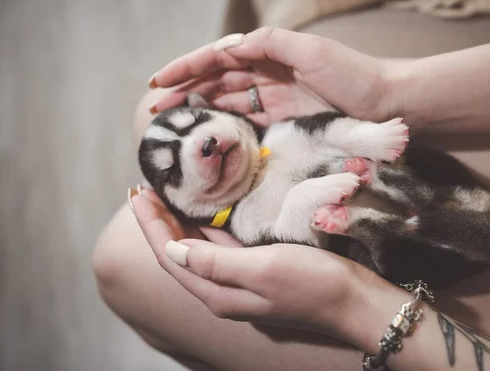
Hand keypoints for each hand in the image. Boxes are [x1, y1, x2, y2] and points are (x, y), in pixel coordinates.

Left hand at [129, 187, 379, 340]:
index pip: (170, 256)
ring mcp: (239, 280)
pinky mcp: (256, 269)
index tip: (136, 192)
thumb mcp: (263, 270)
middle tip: (144, 188)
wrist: (353, 300)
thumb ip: (215, 262)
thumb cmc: (311, 283)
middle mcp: (222, 289)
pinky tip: (201, 212)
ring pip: (195, 249)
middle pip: (177, 253)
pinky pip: (218, 246)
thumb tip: (170, 251)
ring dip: (177, 222)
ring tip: (163, 195)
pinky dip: (203, 227)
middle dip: (157, 221)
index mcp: (218, 292)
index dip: (150, 225)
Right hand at [147, 27, 398, 124]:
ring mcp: (276, 98)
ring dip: (200, 110)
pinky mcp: (285, 121)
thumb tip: (231, 43)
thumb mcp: (312, 52)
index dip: (187, 69)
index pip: (218, 58)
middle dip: (185, 92)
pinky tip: (207, 136)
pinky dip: (226, 127)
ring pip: (228, 102)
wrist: (390, 105)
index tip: (158, 82)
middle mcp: (269, 74)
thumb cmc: (355, 77)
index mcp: (270, 53)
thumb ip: (271, 44)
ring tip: (172, 124)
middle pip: (217, 81)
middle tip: (156, 110)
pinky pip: (248, 121)